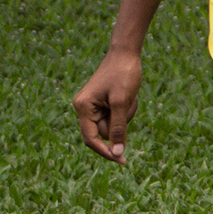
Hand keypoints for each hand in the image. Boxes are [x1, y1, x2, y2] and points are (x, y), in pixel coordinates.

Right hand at [74, 49, 143, 163]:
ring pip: (112, 124)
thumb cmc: (124, 74)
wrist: (127, 52)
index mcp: (83, 108)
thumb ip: (119, 128)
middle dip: (120, 122)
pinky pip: (116, 116)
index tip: (122, 161)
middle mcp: (84, 108)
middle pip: (103, 132)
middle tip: (128, 102)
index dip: (106, 151)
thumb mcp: (123, 102)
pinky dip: (125, 109)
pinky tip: (129, 95)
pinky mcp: (102, 103)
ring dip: (125, 115)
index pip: (91, 139)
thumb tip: (117, 153)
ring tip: (129, 96)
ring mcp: (93, 106)